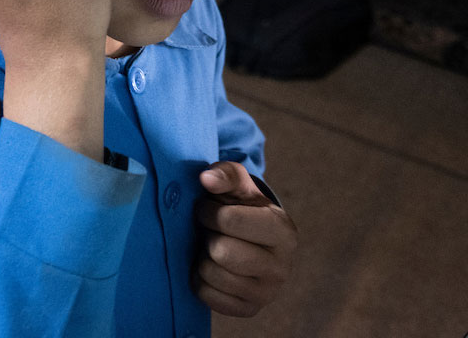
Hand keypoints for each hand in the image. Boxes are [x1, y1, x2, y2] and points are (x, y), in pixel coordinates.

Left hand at [193, 161, 297, 316]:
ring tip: (213, 247)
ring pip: (212, 274)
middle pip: (221, 251)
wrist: (250, 242)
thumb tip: (206, 178)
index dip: (208, 211)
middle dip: (207, 236)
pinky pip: (206, 295)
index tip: (208, 209)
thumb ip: (225, 174)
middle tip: (211, 231)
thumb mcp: (238, 185)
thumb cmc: (240, 208)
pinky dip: (200, 279)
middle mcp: (282, 267)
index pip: (229, 220)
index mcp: (283, 232)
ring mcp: (267, 293)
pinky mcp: (248, 309)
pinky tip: (212, 267)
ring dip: (202, 257)